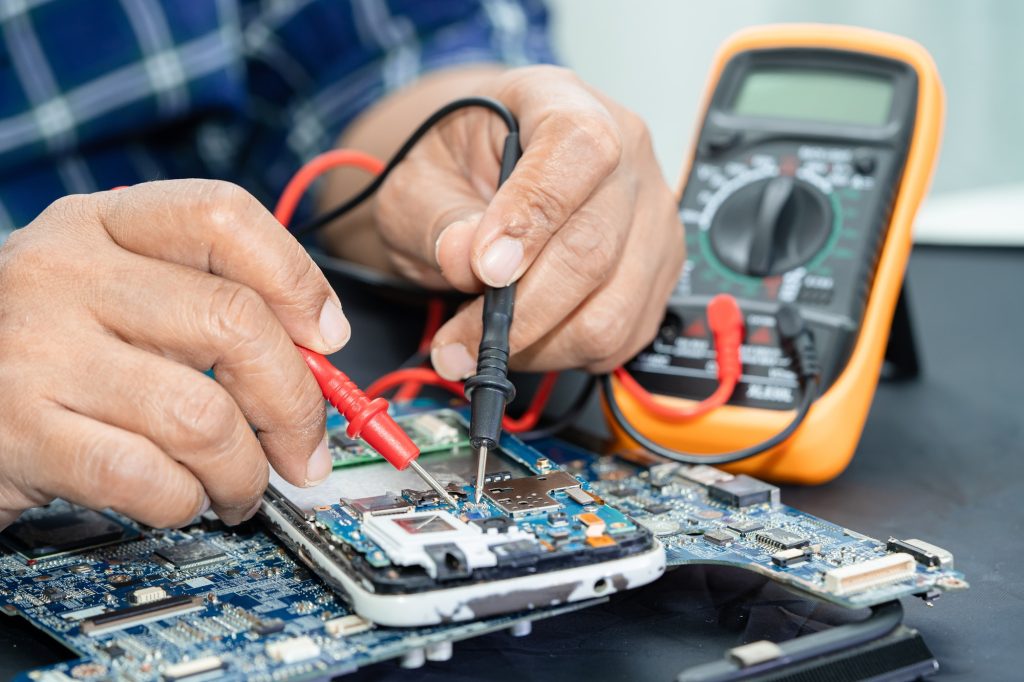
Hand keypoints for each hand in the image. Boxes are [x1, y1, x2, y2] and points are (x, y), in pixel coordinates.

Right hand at [0, 181, 348, 528]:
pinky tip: (182, 496)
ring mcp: (37, 350)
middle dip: (296, 403)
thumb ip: (207, 301)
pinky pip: (148, 477)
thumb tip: (318, 354)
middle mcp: (67, 271)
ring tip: (241, 485)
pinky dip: (187, 500)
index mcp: (103, 223)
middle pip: (235, 322)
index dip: (297, 278)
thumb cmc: (46, 344)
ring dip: (246, 470)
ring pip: (202, 415)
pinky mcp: (20, 432)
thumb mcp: (116, 290)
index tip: (328, 337)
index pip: (223, 215)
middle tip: (306, 448)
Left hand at [364, 65, 683, 378]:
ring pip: (612, 310)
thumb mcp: (420, 178)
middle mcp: (627, 154)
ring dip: (539, 344)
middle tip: (457, 344)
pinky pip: (621, 336)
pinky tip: (524, 336)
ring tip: (483, 341)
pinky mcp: (657, 271)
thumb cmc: (455, 165)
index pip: (578, 149)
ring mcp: (651, 216)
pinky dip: (564, 352)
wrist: (481, 173)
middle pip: (594, 248)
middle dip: (519, 313)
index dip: (532, 217)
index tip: (484, 269)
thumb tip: (467, 259)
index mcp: (565, 102)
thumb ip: (438, 217)